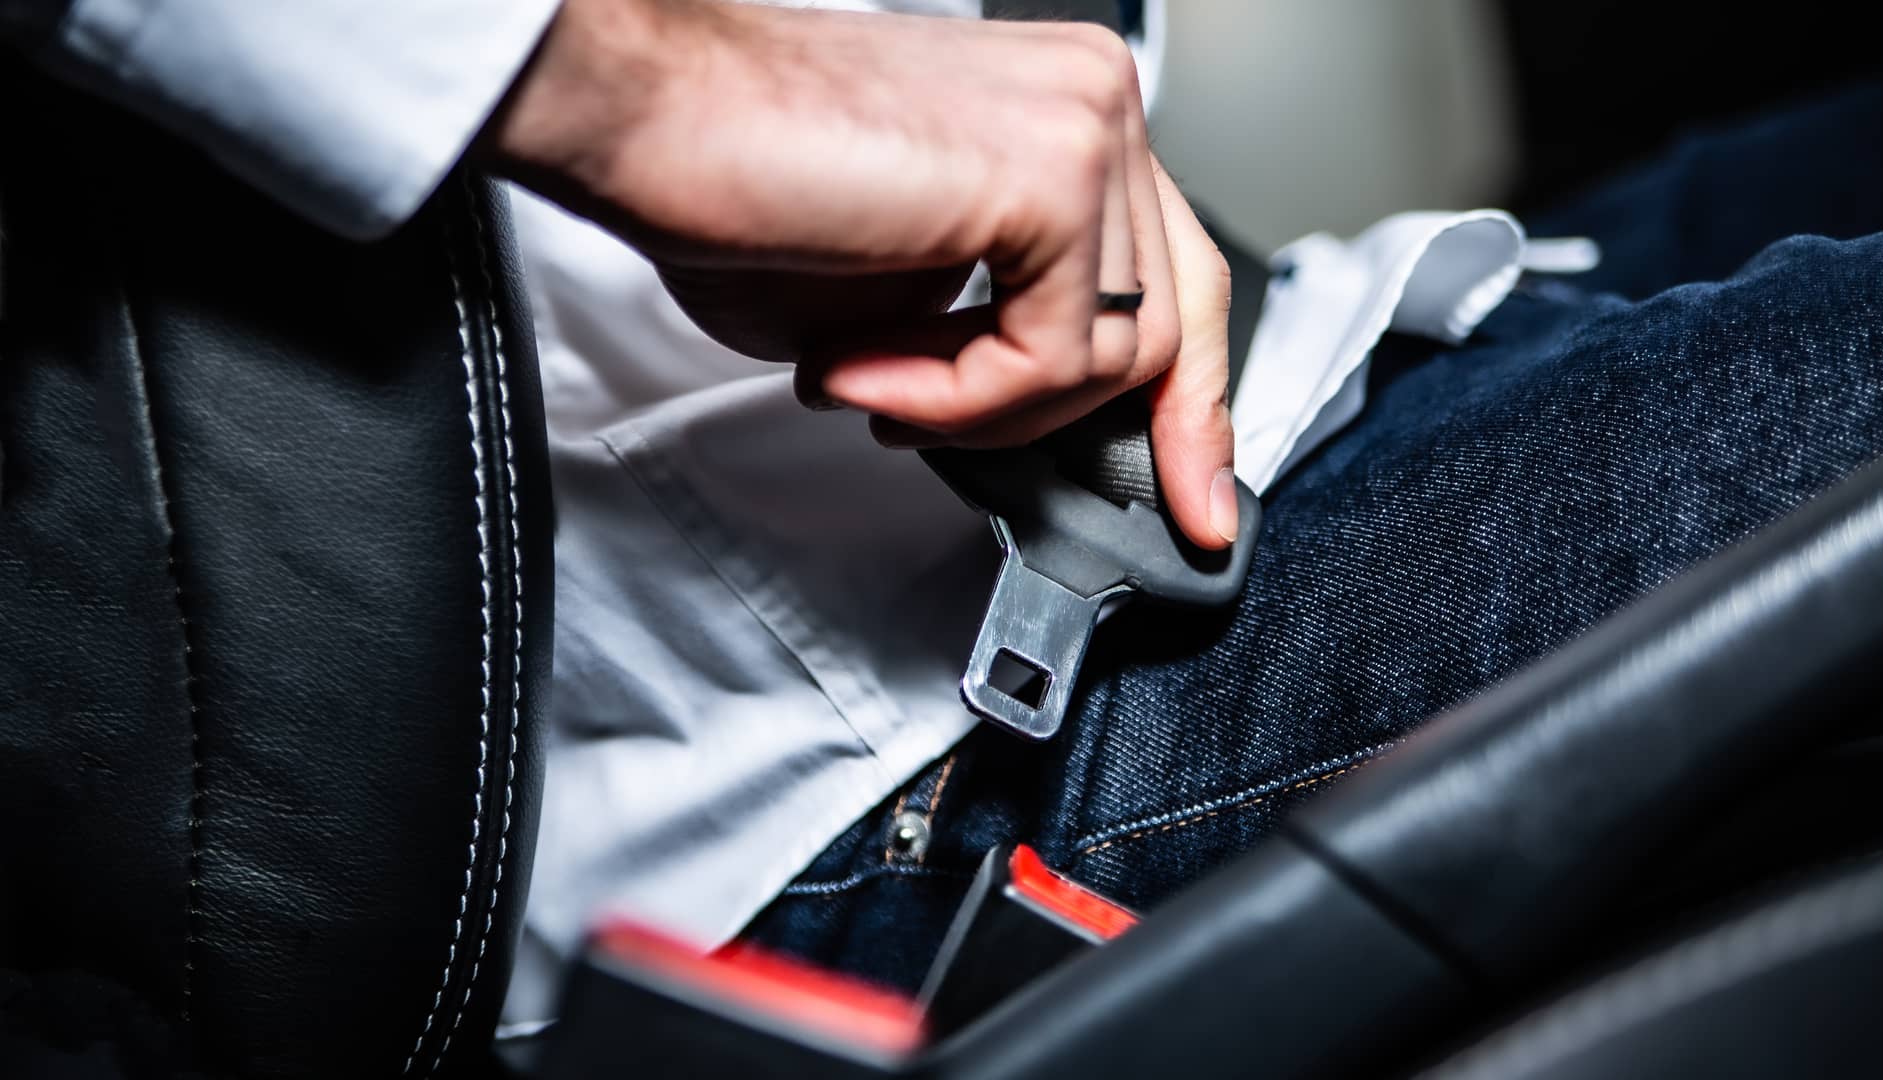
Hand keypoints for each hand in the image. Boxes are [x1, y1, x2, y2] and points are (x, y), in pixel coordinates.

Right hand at [487, 0, 1236, 546]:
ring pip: (1115, 353)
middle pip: (1176, 315)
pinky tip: (862, 372)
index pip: (1174, 271)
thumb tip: (1038, 429)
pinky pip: (1054, 358)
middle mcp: (1095, 100)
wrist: (651, 117)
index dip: (1190, 399)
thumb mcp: (910, 298)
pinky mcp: (1053, 173)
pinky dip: (960, 400)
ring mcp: (1085, 127)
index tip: (1190, 495)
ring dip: (983, 411)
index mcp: (1069, 111)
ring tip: (873, 388)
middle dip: (1129, 433)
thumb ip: (997, 344)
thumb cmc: (744, 188)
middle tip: (1070, 499)